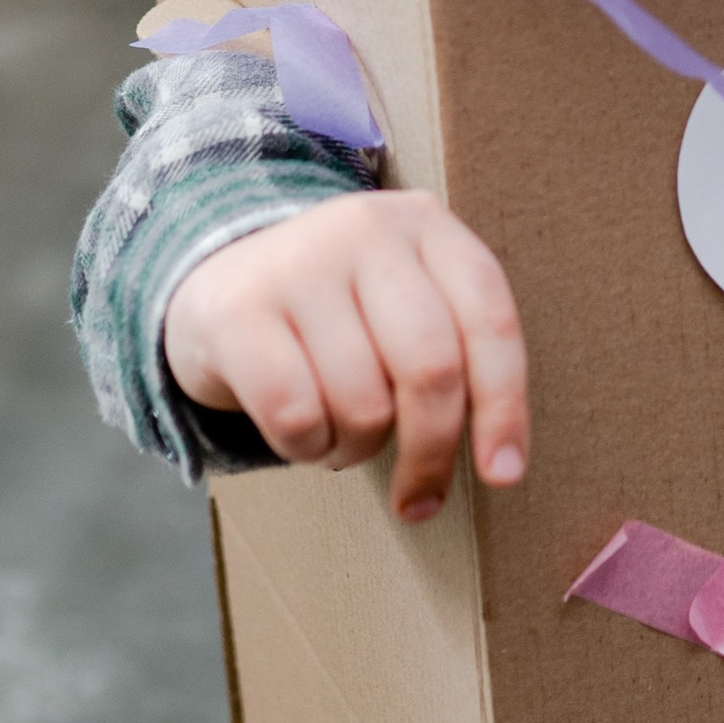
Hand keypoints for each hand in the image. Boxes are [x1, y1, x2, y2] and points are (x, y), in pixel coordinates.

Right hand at [163, 190, 529, 521]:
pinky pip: (296, 415)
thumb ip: (455, 353)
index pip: (489, 320)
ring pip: (363, 403)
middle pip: (432, 368)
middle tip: (420, 497)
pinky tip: (302, 435)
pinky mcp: (237, 312)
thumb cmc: (339, 314)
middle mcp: (366, 229)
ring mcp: (297, 264)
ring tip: (342, 437)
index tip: (502, 474)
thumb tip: (498, 463)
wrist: (218, 280)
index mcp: (426, 225)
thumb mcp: (405, 302)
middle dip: (432, 450)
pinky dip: (307, 448)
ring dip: (357, 450)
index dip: (505, 406)